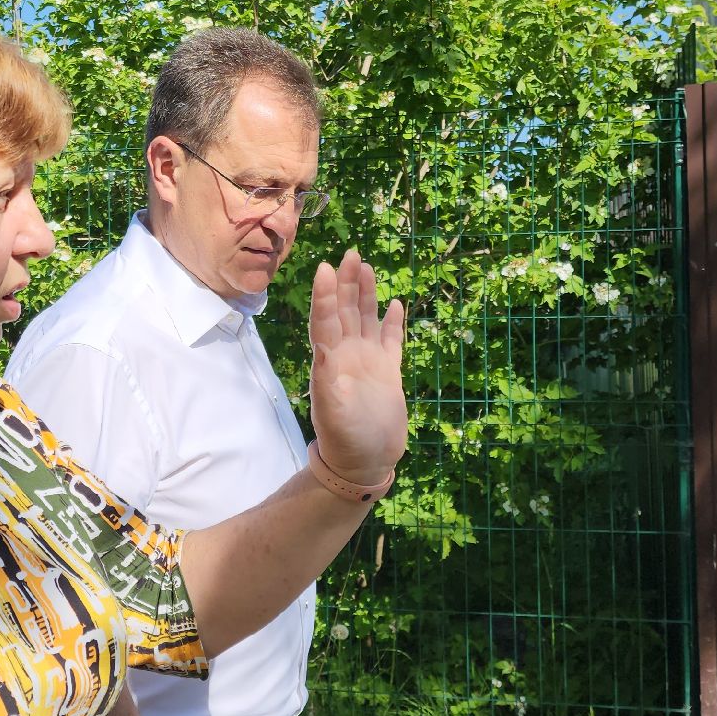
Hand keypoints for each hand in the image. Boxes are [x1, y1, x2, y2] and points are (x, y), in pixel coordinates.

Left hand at [307, 249, 407, 483]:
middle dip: (346, 282)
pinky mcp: (389, 372)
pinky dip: (391, 322)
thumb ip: (328, 381)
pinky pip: (391, 340)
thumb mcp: (333, 410)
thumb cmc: (345, 439)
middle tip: (350, 253)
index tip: (326, 268)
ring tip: (366, 266)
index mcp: (329, 361)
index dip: (325, 295)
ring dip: (364, 293)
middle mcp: (347, 355)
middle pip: (345, 310)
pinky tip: (394, 303)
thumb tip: (322, 351)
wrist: (364, 463)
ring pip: (365, 319)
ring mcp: (368, 362)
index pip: (325, 320)